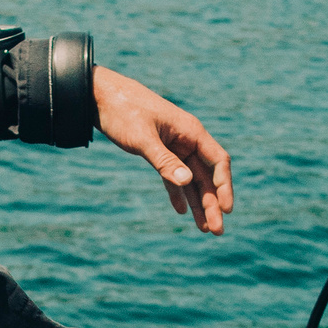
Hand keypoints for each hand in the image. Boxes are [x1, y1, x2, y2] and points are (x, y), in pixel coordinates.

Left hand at [93, 65, 235, 234]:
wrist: (100, 96)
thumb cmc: (124, 111)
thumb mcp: (143, 138)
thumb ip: (164, 161)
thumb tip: (187, 181)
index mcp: (191, 131)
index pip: (218, 161)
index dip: (224, 186)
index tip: (226, 209)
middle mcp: (187, 140)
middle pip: (206, 176)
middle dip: (212, 204)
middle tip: (216, 232)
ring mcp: (174, 146)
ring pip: (190, 180)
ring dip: (198, 203)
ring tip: (203, 229)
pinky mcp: (159, 151)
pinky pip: (172, 176)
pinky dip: (176, 193)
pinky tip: (181, 211)